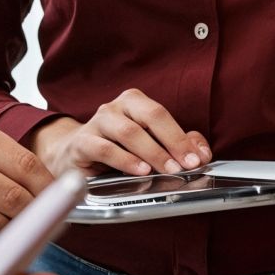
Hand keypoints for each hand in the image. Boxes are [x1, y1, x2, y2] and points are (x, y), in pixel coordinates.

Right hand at [31, 91, 209, 179]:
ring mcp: (97, 123)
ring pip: (128, 132)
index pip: (162, 114)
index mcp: (134, 103)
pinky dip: (125, 160)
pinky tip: (140, 171)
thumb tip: (202, 152)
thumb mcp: (148, 145)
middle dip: (172, 141)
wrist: (72, 155)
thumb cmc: (116, 149)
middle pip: (149, 116)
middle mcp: (115, 108)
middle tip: (186, 165)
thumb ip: (177, 144)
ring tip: (167, 169)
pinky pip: (104, 149)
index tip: (197, 159)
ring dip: (152, 152)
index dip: (182, 137)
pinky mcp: (81, 143)